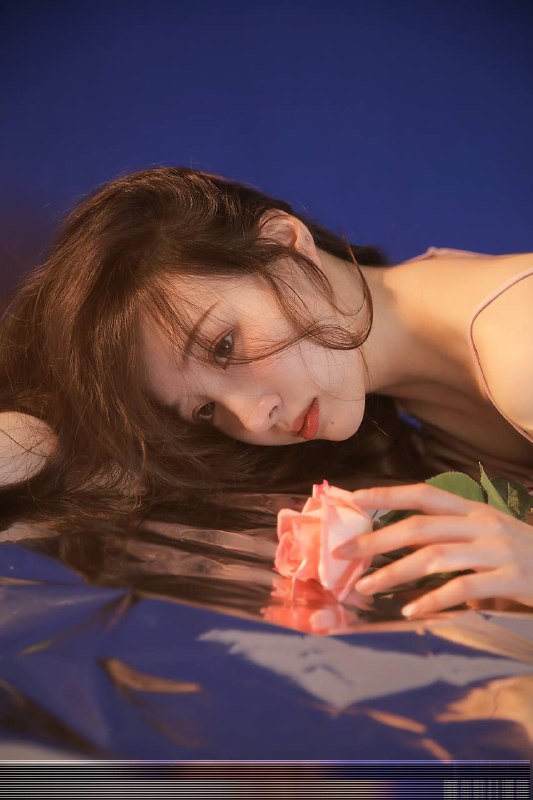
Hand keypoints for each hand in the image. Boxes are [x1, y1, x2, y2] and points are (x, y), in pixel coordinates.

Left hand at [334, 483, 532, 616]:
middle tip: (343, 554)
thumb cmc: (525, 556)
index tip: (353, 498)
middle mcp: (483, 524)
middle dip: (376, 539)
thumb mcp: (489, 536)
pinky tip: (411, 610)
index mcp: (475, 510)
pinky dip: (433, 599)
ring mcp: (498, 550)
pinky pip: (464, 588)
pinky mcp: (511, 578)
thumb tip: (405, 546)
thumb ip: (452, 536)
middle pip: (420, 527)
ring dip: (394, 573)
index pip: (424, 494)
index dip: (388, 494)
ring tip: (365, 587)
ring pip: (434, 556)